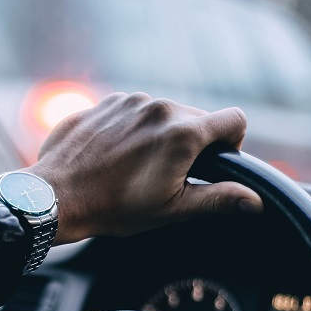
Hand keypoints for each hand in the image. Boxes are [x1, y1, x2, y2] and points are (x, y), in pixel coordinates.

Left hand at [26, 92, 263, 244]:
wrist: (56, 196)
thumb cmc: (113, 207)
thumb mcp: (171, 210)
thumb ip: (217, 200)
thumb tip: (254, 201)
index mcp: (182, 133)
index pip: (235, 119)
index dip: (233, 144)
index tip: (214, 165)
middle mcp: (159, 107)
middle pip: (198, 118)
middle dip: (193, 144)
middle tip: (169, 177)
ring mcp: (130, 101)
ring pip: (164, 114)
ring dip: (161, 136)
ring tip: (137, 169)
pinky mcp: (107, 102)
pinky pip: (135, 111)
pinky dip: (134, 130)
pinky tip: (116, 157)